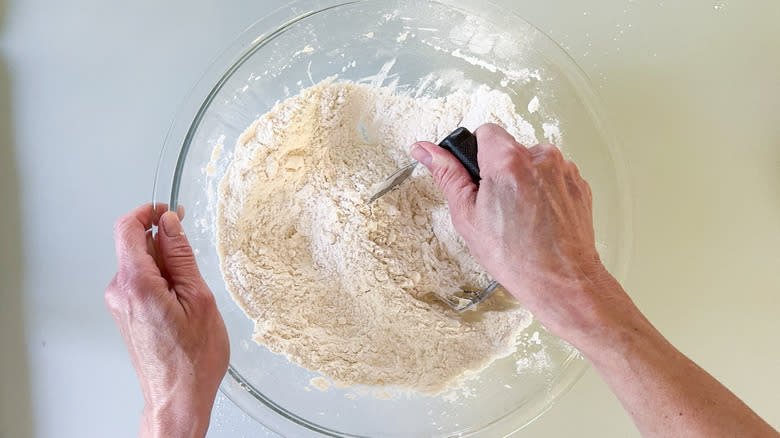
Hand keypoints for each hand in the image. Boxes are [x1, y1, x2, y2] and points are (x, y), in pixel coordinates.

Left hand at [105, 204, 228, 437]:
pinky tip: (182, 301)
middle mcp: (120, 292)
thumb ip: (181, 256)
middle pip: (135, 246)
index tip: (169, 210)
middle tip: (192, 255)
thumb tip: (170, 223)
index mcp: (136, 284)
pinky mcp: (127, 314)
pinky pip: (141, 282)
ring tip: (192, 292)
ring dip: (166, 265)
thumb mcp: (198, 298)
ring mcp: (120, 304)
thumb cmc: (192, 359)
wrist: (178, 398)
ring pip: (140, 265)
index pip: (127, 229)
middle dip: (164, 242)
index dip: (148, 212)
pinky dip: (162, 280)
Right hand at [411, 124, 615, 337]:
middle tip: (498, 206)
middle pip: (510, 149)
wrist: (560, 280)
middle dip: (500, 171)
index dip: (477, 155)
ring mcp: (564, 169)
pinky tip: (539, 218)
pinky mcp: (579, 183)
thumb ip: (447, 175)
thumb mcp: (467, 216)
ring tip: (521, 217)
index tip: (479, 178)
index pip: (485, 132)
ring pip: (532, 163)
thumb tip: (425, 151)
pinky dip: (544, 192)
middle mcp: (541, 157)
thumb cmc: (515, 256)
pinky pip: (553, 177)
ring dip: (524, 181)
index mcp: (508, 160)